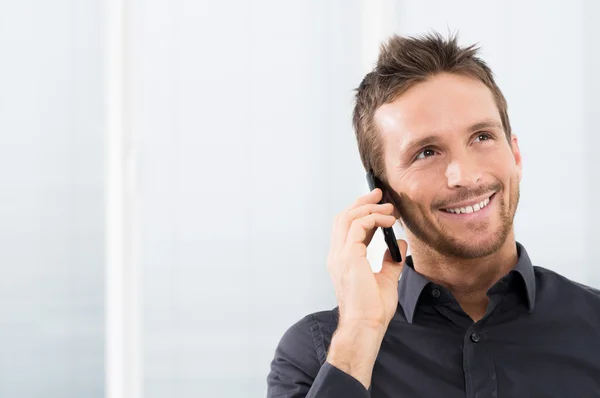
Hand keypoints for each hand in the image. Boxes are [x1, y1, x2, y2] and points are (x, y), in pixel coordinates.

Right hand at [327, 188, 407, 331]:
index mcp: (342, 260)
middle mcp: (337, 255)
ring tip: (389, 209)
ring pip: (347, 217)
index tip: (380, 205)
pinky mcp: (349, 256)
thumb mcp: (386, 279)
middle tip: (380, 194)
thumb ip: (391, 260)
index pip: (347, 227)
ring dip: (369, 208)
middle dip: (362, 202)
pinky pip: (358, 226)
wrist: (365, 326)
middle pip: (343, 217)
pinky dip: (374, 219)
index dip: (363, 212)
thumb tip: (398, 243)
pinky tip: (389, 222)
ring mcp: (340, 255)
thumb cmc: (372, 309)